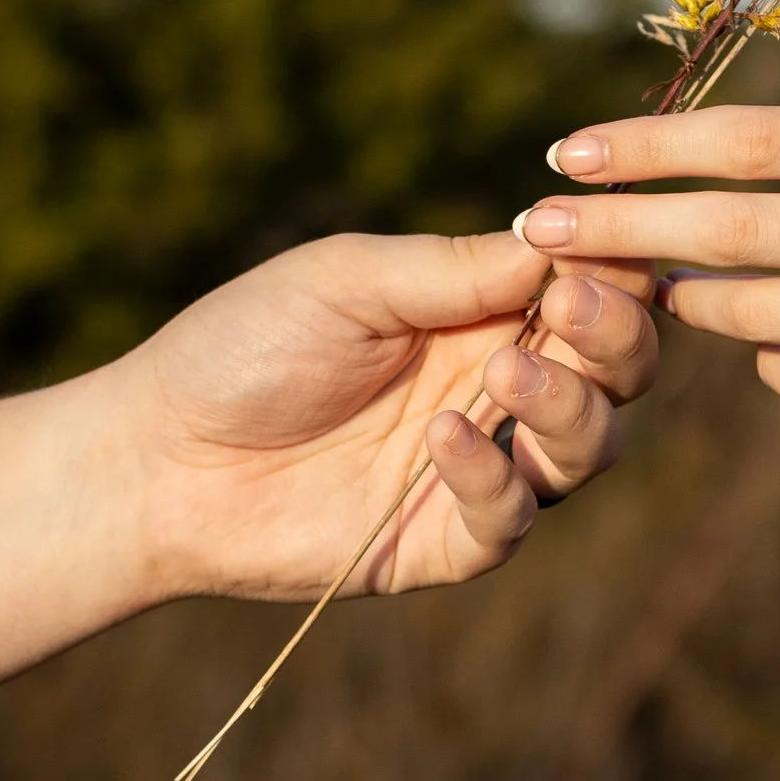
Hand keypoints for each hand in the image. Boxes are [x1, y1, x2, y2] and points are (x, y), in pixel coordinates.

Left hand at [122, 228, 658, 600]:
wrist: (159, 458)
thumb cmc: (242, 347)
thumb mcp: (344, 282)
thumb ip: (451, 268)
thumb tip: (557, 240)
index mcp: (483, 311)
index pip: (592, 289)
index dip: (616, 269)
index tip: (601, 245)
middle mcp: (499, 386)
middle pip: (620, 369)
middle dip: (615, 335)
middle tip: (572, 308)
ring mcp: (480, 467)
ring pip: (591, 447)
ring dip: (569, 404)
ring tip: (507, 371)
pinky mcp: (446, 540)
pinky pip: (511, 518)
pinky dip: (492, 477)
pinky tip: (444, 437)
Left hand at [515, 95, 779, 476]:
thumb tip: (739, 164)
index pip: (747, 143)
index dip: (644, 151)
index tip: (562, 152)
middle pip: (725, 233)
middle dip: (616, 234)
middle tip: (531, 229)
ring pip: (757, 317)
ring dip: (693, 303)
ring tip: (659, 290)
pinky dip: (776, 364)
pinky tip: (770, 345)